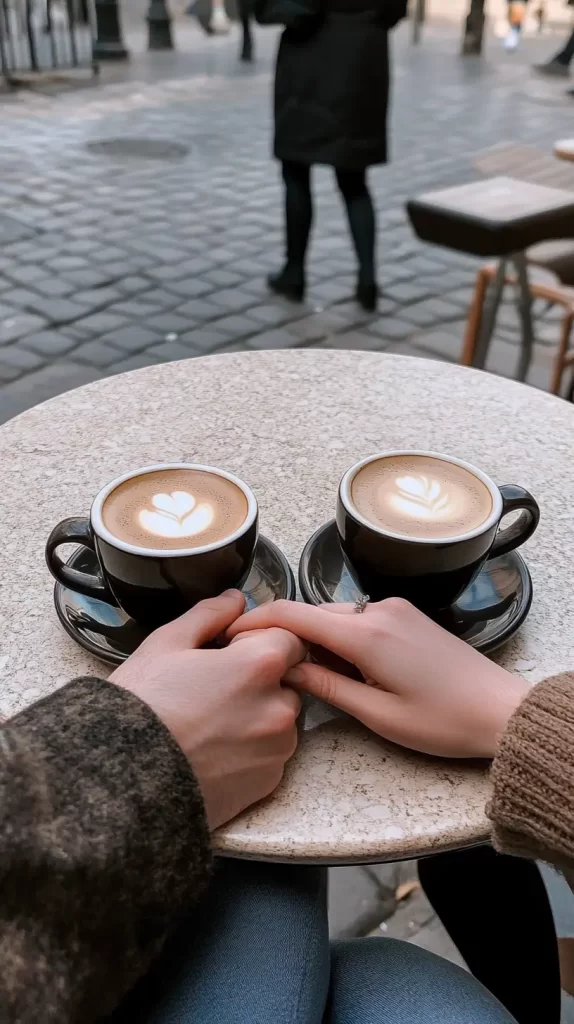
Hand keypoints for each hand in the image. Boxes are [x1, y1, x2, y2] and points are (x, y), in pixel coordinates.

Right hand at [111, 591, 306, 829]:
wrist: (123, 777)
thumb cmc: (142, 705)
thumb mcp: (166, 644)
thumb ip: (209, 615)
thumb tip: (236, 600)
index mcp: (260, 665)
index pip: (289, 638)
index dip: (258, 640)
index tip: (228, 651)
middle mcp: (279, 707)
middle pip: (287, 680)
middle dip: (259, 679)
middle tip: (213, 688)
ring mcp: (276, 749)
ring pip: (279, 719)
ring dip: (257, 715)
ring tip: (209, 723)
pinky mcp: (268, 782)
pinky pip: (270, 754)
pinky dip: (250, 750)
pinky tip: (213, 750)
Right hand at [226, 598, 528, 758]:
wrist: (500, 711)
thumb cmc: (443, 721)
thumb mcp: (376, 714)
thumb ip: (326, 686)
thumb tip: (285, 669)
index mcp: (366, 633)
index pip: (295, 614)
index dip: (257, 621)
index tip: (228, 634)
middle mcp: (378, 610)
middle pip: (314, 613)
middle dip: (288, 638)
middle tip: (268, 670)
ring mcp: (395, 609)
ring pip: (337, 616)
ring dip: (318, 640)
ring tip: (310, 677)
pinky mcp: (407, 615)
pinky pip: (360, 618)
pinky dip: (343, 637)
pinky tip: (347, 667)